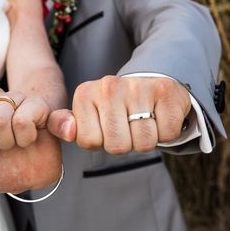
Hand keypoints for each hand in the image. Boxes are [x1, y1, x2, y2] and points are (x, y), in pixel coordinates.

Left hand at [47, 76, 190, 153]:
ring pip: (143, 142)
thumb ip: (62, 124)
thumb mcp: (83, 114)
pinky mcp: (164, 91)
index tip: (105, 128)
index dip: (100, 142)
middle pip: (117, 145)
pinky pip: (167, 134)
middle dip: (125, 144)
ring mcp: (137, 86)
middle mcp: (109, 86)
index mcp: (85, 93)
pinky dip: (166, 133)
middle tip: (127, 126)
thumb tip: (68, 132)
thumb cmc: (112, 107)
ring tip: (142, 121)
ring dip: (146, 140)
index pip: (89, 141)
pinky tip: (158, 116)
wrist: (149, 84)